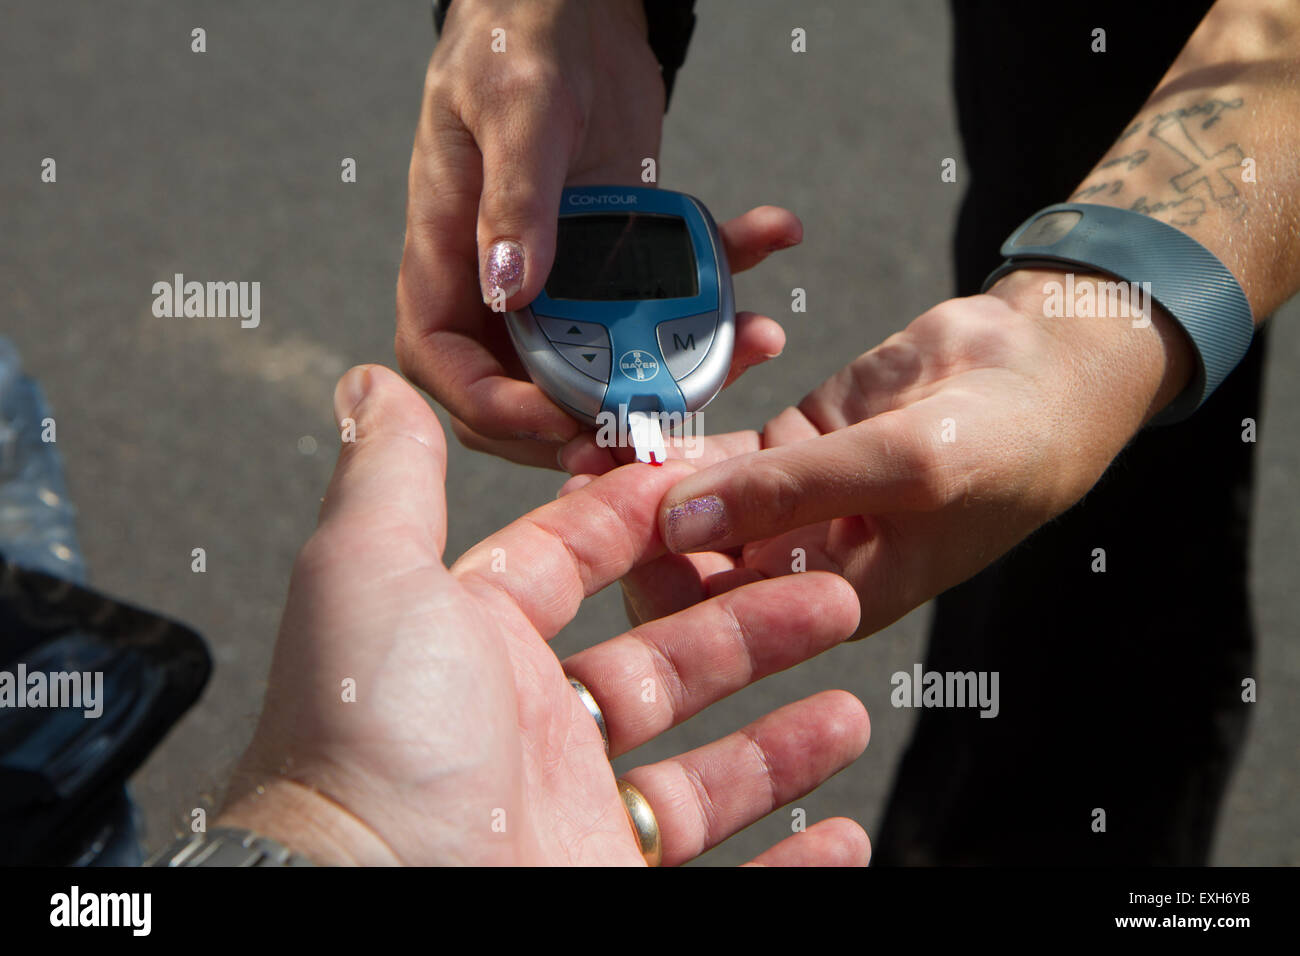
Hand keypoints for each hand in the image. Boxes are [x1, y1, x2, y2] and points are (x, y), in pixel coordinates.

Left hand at [218, 365, 871, 865]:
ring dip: (781, 741)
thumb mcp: (371, 576)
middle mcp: (528, 734)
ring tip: (848, 708)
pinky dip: (787, 862)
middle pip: (665, 665)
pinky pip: (724, 880)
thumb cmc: (367, 743)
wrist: (368, 908)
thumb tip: (371, 386)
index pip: (579, 566)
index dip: (651, 523)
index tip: (721, 491)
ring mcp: (574, 820)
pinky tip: (837, 833)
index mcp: (479, 649)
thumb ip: (390, 478)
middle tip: (827, 592)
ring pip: (703, 776)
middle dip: (750, 625)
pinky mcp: (614, 893)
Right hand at [396, 0, 799, 467]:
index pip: (443, 359)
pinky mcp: (618, 252)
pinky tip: (772, 234)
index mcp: (447, 250)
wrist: (574, 0)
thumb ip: (514, 195)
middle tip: (666, 423)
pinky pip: (666, 290)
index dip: (495, 409)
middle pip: (531, 383)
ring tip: (756, 336)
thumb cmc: (518, 33)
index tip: (562, 420)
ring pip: (613, 354)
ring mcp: (565, 271)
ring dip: (687, 359)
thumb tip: (512, 289)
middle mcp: (503, 276)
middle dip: (599, 416)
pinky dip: (723, 276)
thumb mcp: (516, 105)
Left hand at [561, 269, 1194, 635]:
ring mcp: (795, 502)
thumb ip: (796, 493)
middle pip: (697, 564)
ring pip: (703, 502)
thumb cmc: (1007, 443)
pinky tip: (637, 414)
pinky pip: (725, 452)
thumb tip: (683, 520)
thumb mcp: (905, 469)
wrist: (1051, 368)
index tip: (608, 530)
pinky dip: (686, 436)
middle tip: (584, 473)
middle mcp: (807, 562)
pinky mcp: (792, 448)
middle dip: (637, 527)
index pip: (724, 619)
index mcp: (837, 598)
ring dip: (651, 477)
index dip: (661, 582)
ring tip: (591, 437)